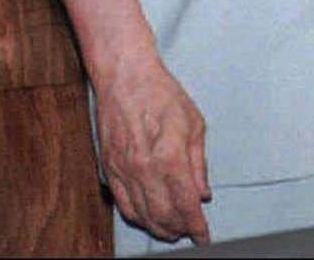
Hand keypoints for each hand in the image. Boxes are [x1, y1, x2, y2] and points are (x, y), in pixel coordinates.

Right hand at [94, 55, 211, 244]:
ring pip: (142, 216)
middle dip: (180, 229)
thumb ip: (199, 164)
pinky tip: (148, 218)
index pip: (186, 206)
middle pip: (164, 217)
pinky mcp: (109, 170)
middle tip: (191, 231)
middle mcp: (145, 170)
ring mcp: (124, 172)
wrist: (126, 79)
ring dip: (159, 228)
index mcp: (170, 158)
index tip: (204, 235)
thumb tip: (203, 194)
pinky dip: (138, 218)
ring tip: (172, 229)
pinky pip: (123, 205)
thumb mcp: (195, 124)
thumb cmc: (162, 94)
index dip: (197, 226)